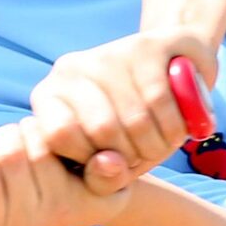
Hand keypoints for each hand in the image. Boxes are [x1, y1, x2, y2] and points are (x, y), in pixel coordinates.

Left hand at [29, 28, 216, 192]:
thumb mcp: (112, 166)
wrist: (175, 76)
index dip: (90, 158)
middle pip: (101, 129)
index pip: (59, 134)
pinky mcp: (144, 46)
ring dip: (158, 144)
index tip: (109, 159)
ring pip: (134, 119)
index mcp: (48, 98)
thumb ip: (101, 179)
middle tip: (142, 151)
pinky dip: (175, 125)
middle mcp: (69, 69)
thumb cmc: (131, 132)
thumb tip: (109, 165)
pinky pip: (159, 100)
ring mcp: (106, 54)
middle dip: (132, 155)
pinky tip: (177, 125)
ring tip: (161, 140)